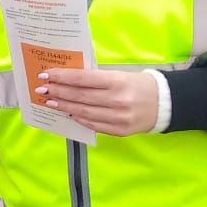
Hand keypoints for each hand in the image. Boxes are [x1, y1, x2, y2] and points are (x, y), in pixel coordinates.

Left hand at [34, 68, 157, 135]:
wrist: (165, 104)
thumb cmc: (139, 85)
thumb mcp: (120, 75)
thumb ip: (97, 78)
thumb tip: (68, 79)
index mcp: (117, 81)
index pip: (83, 79)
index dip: (62, 77)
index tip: (46, 74)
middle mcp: (117, 100)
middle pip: (80, 96)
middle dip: (58, 92)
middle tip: (42, 89)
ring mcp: (118, 118)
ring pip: (83, 112)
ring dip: (64, 107)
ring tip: (50, 102)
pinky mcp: (119, 131)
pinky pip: (93, 125)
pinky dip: (79, 119)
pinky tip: (68, 114)